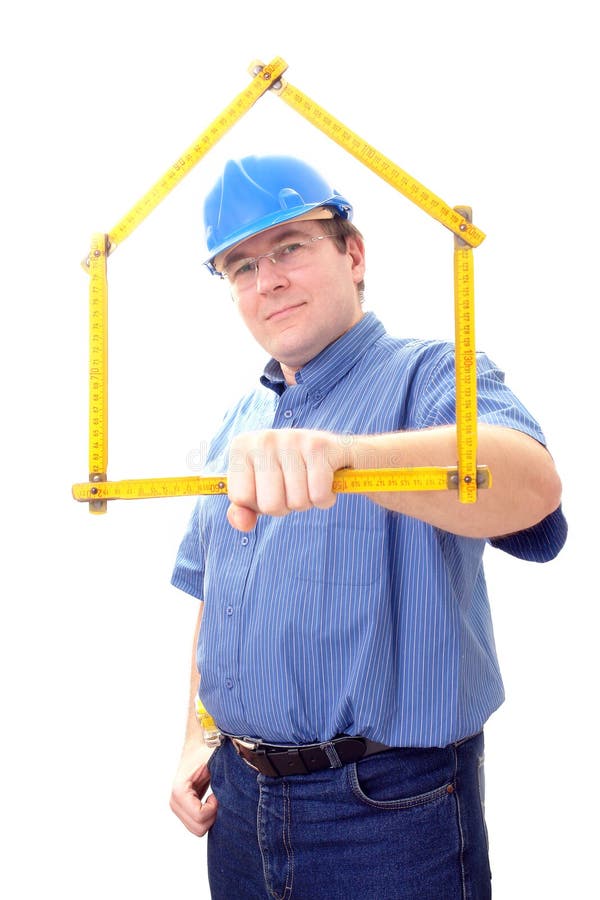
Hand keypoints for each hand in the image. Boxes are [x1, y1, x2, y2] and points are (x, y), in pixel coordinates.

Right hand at [170, 744, 217, 836]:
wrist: (200, 743)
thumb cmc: (208, 750)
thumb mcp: (217, 762)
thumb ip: (224, 778)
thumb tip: (234, 794)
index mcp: (179, 790)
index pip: (200, 817)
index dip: (214, 808)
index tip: (218, 792)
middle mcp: (174, 801)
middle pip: (199, 829)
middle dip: (213, 815)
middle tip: (217, 795)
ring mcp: (177, 806)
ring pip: (198, 829)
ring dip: (211, 815)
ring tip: (214, 795)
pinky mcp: (182, 808)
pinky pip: (197, 824)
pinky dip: (208, 815)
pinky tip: (211, 799)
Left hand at [227, 429, 348, 530]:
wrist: (340, 454)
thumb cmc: (292, 475)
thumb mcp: (261, 491)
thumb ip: (243, 510)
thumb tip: (242, 522)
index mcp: (242, 446)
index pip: (240, 497)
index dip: (259, 504)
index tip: (271, 488)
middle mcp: (264, 438)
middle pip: (269, 504)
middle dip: (286, 506)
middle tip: (294, 488)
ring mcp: (292, 438)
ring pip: (296, 501)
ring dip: (307, 502)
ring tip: (310, 482)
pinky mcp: (319, 446)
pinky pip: (318, 495)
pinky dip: (325, 499)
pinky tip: (326, 482)